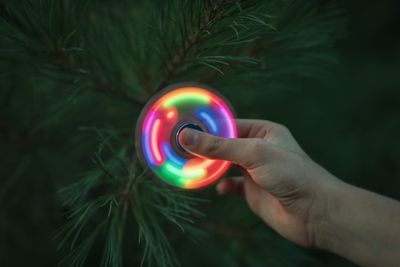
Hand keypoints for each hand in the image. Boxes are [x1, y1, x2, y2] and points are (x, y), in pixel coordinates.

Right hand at [179, 119, 339, 246]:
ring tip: (193, 168)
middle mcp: (259, 150)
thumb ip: (220, 146)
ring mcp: (256, 171)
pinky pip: (232, 185)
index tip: (185, 129)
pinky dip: (223, 186)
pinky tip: (221, 189)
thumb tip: (187, 136)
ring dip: (212, 168)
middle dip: (206, 149)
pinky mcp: (254, 191)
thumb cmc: (292, 175)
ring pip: (226, 165)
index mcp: (264, 132)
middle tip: (183, 150)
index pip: (230, 125)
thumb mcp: (254, 153)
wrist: (315, 213)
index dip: (208, 127)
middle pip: (225, 145)